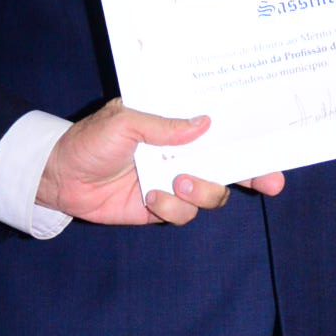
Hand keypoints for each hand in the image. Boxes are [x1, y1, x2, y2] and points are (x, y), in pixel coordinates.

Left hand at [35, 99, 286, 226]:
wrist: (59, 177)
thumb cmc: (90, 139)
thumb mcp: (125, 121)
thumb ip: (164, 125)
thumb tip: (205, 123)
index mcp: (177, 126)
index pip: (220, 129)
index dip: (249, 136)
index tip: (275, 143)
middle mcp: (182, 153)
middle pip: (230, 164)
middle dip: (253, 173)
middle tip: (271, 181)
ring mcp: (174, 182)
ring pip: (212, 193)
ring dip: (202, 190)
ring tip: (179, 183)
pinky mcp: (161, 208)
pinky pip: (183, 214)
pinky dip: (171, 207)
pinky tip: (151, 197)